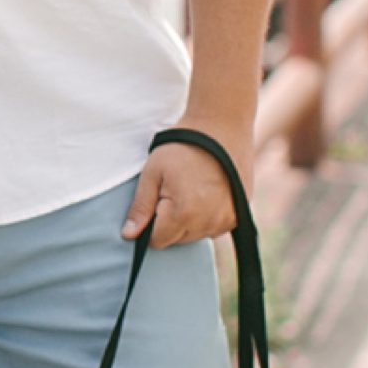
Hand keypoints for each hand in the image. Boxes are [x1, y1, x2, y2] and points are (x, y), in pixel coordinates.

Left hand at [121, 130, 246, 247]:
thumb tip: (129, 236)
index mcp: (183, 213)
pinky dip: (207, 218)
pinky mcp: (238, 216)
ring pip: (196, 236)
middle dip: (170, 223)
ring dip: (189, 222)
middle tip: (174, 190)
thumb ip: (141, 207)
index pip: (158, 241)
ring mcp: (227, 220)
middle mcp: (208, 222)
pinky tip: (206, 194)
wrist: (221, 126)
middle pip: (177, 241)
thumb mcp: (153, 172)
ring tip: (191, 190)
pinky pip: (214, 229)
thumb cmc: (183, 146)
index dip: (151, 224)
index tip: (156, 200)